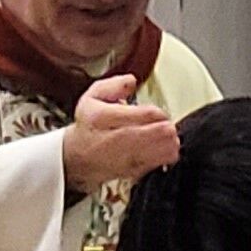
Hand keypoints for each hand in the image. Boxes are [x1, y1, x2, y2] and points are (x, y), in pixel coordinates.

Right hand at [63, 74, 180, 194]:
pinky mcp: (134, 170)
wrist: (81, 158)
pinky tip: (165, 146)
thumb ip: (113, 85)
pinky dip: (167, 154)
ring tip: (168, 135)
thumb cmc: (90, 126)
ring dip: (169, 141)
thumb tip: (131, 81)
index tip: (159, 112)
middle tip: (167, 124)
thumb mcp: (93, 97)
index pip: (141, 114)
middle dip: (166, 127)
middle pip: (154, 133)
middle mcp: (114, 139)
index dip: (157, 112)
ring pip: (159, 150)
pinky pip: (158, 163)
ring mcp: (125, 157)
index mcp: (103, 117)